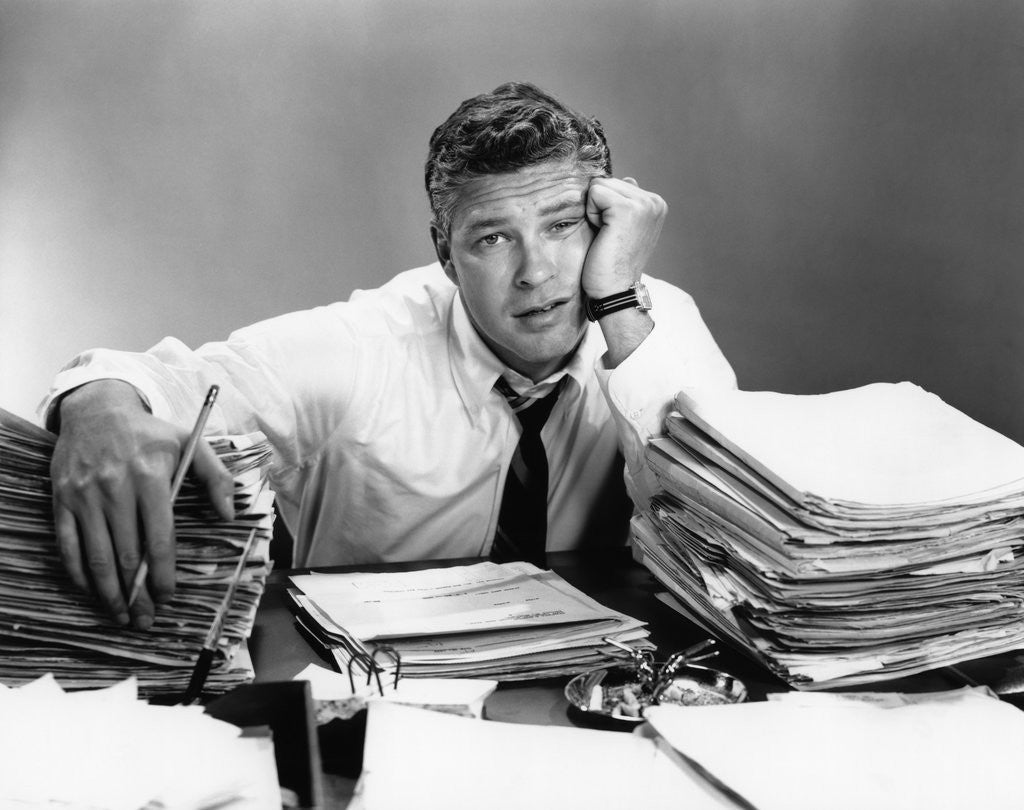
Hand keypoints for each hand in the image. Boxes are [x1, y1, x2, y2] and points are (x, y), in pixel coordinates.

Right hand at [50, 380, 233, 628]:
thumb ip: (216, 477)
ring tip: (121, 616)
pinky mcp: (62, 500)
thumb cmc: (150, 434)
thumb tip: (230, 514)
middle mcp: (115, 489)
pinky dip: (78, 573)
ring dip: (108, 593)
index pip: (159, 537)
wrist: (97, 411)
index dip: (162, 573)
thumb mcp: (190, 443)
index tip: (168, 596)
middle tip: (146, 620)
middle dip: (137, 594)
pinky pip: (68, 545)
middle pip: (127, 555)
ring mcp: (85, 496)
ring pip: (96, 557)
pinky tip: (91, 591)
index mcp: (150, 478)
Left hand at [581, 176, 666, 298]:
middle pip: (607, 181)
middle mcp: (654, 201)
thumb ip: (628, 201)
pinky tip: (603, 234)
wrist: (615, 291)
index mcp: (656, 204)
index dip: (606, 208)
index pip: (617, 183)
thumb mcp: (625, 227)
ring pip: (599, 185)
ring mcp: (643, 204)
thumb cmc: (613, 263)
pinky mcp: (626, 209)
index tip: (615, 233)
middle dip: (600, 207)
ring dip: (595, 211)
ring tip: (607, 235)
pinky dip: (591, 214)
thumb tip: (628, 178)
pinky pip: (594, 193)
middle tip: (609, 236)